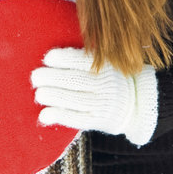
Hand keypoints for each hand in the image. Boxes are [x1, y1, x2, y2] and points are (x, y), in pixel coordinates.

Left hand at [30, 47, 158, 145]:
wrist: (137, 103)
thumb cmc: (111, 77)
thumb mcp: (106, 62)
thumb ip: (85, 57)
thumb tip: (52, 53)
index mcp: (107, 66)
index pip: (82, 60)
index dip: (63, 58)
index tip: (47, 58)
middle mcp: (106, 85)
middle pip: (75, 80)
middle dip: (52, 78)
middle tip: (35, 76)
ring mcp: (103, 104)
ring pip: (74, 100)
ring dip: (53, 96)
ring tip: (39, 93)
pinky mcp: (99, 120)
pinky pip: (77, 118)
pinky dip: (59, 116)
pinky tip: (44, 115)